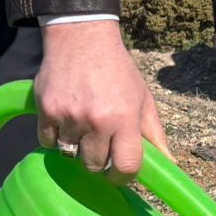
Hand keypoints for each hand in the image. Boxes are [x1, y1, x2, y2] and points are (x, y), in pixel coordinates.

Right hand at [35, 20, 166, 181]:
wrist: (82, 38)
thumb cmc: (118, 71)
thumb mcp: (143, 99)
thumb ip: (154, 134)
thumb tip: (169, 164)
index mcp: (125, 119)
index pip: (126, 166)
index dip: (123, 177)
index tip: (119, 173)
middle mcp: (97, 120)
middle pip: (94, 166)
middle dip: (98, 162)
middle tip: (100, 145)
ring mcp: (69, 116)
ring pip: (69, 155)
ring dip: (76, 148)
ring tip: (83, 128)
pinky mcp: (46, 111)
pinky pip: (47, 142)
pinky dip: (54, 137)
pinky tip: (65, 121)